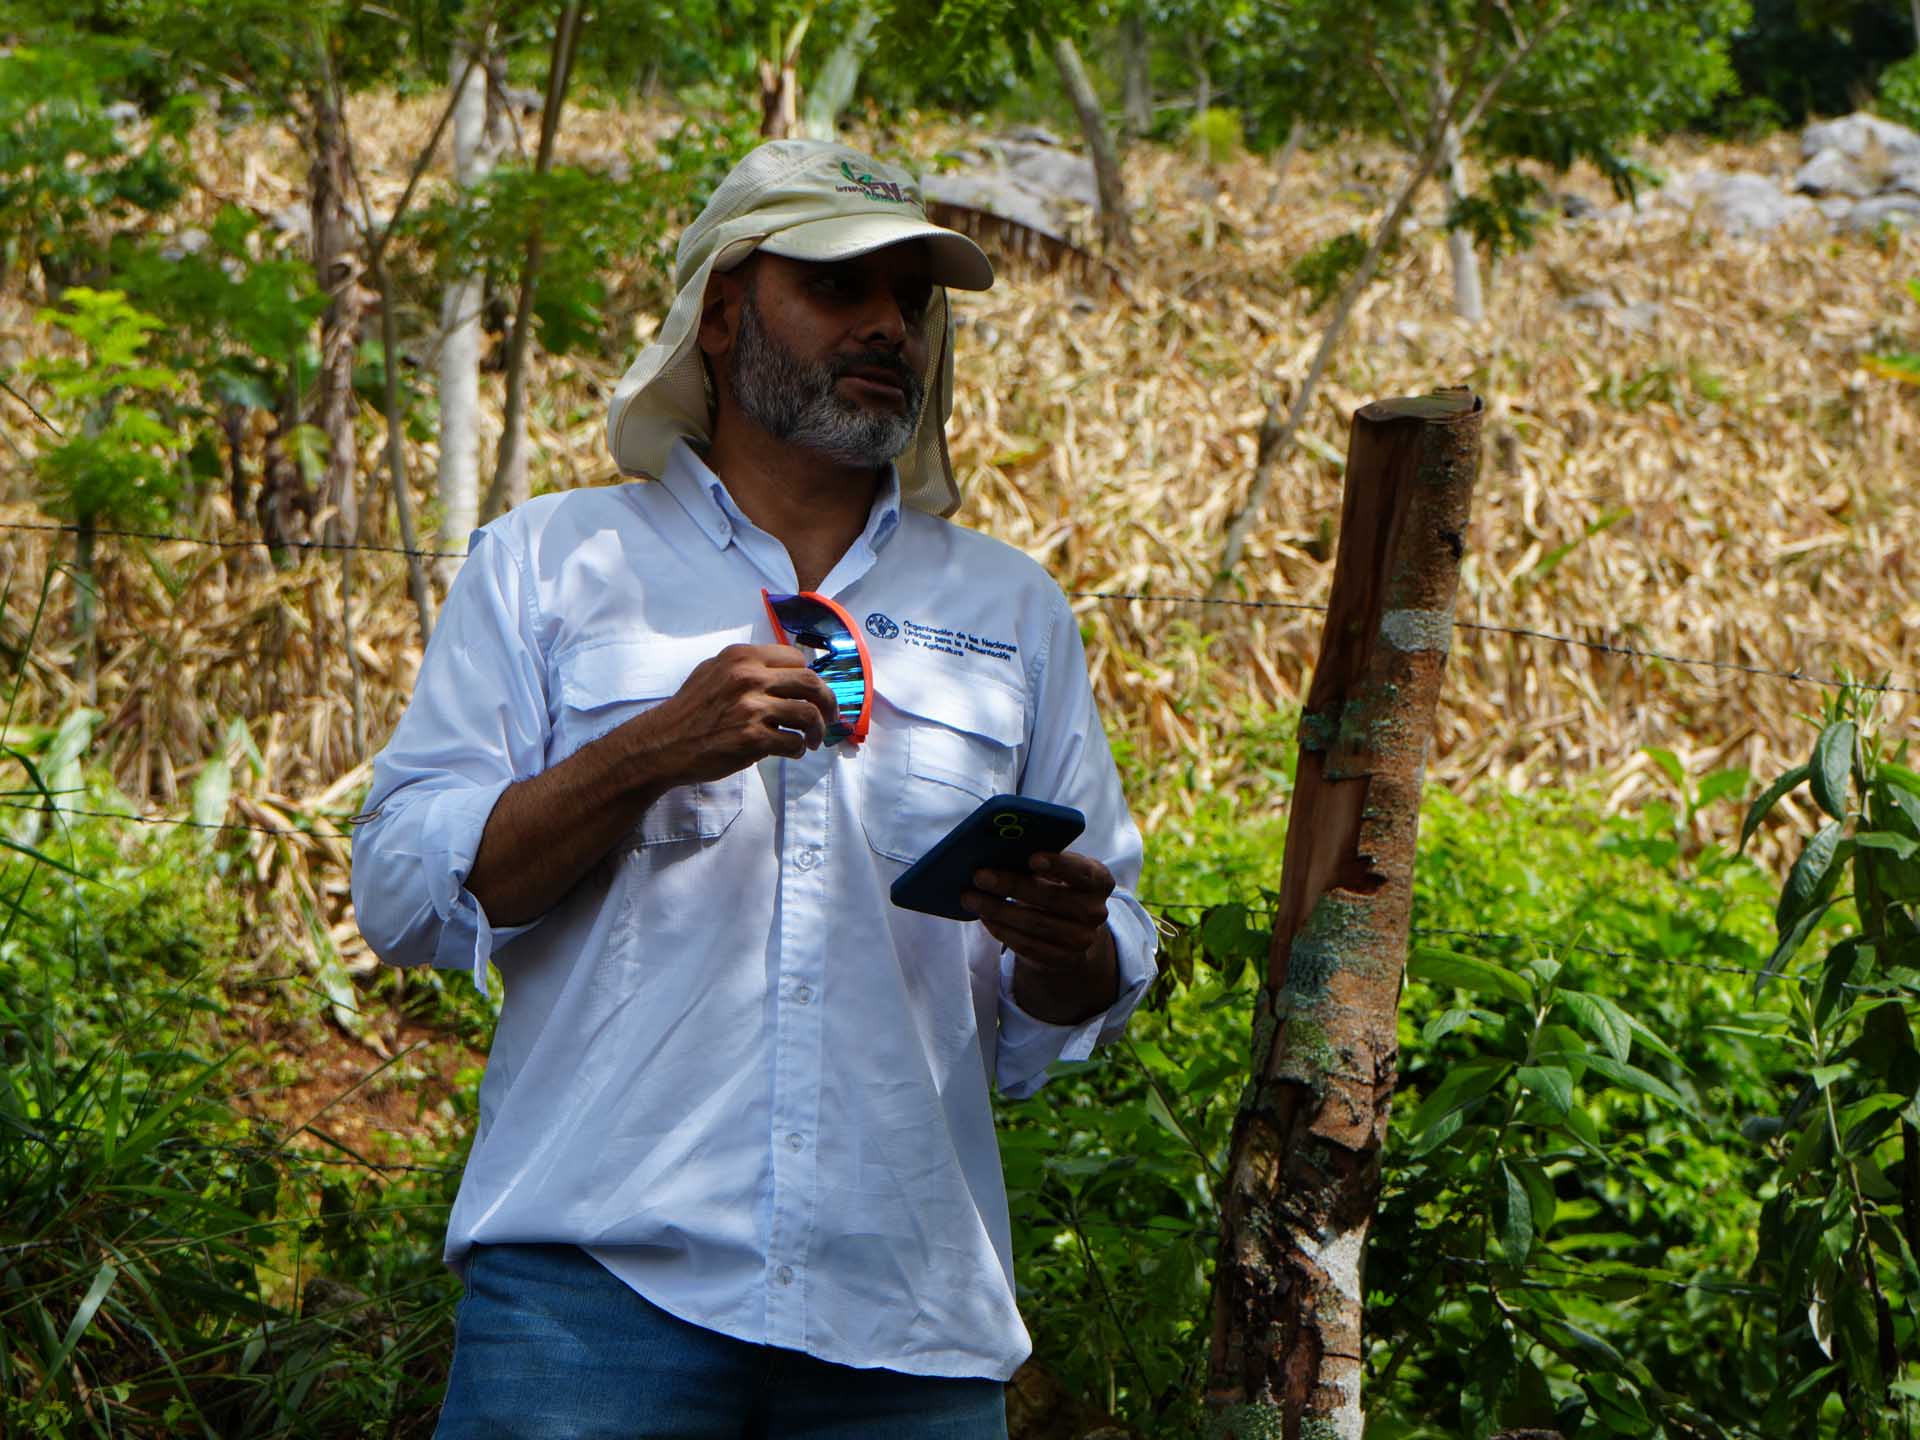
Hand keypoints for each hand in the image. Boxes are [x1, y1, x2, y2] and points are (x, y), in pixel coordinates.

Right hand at [622, 643, 839, 785]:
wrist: (663, 743)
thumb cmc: (690, 709)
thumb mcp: (713, 670)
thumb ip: (746, 666)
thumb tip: (786, 669)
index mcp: (742, 657)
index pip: (796, 659)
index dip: (809, 677)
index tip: (813, 692)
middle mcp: (749, 678)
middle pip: (811, 683)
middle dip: (828, 701)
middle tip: (832, 716)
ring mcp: (751, 709)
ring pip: (808, 714)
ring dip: (818, 730)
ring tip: (814, 740)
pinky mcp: (752, 739)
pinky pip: (793, 742)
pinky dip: (799, 748)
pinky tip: (793, 751)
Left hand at [965, 851, 1119, 1025]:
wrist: (1073, 929)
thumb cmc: (1058, 887)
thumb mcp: (1059, 871)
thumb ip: (1041, 862)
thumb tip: (1001, 851)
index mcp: (1099, 880)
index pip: (1081, 871)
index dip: (1058, 864)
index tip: (1031, 859)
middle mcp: (1096, 911)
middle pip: (1050, 898)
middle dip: (1011, 886)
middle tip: (979, 876)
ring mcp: (1084, 939)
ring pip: (1035, 923)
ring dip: (998, 910)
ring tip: (971, 898)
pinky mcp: (1066, 960)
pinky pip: (1030, 946)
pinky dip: (1003, 931)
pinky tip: (986, 918)